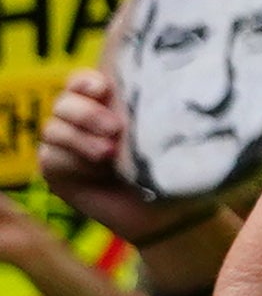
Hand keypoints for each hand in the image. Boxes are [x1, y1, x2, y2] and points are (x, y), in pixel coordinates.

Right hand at [31, 67, 171, 241]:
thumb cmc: (175, 167)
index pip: (82, 82)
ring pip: (54, 128)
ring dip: (80, 139)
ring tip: (109, 153)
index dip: (86, 81)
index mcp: (108, 104)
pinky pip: (52, 157)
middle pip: (64, 102)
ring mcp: (66, 144)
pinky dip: (74, 162)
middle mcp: (82, 120)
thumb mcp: (167, 134)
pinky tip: (98, 172)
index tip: (104, 88)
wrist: (169, 213)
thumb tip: (152, 85)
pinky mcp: (57, 169)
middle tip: (115, 129)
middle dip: (86, 113)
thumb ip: (150, 109)